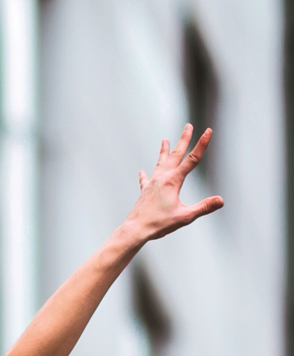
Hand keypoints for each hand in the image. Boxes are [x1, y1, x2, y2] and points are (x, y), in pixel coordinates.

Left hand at [126, 124, 222, 242]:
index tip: (208, 130)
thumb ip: (203, 207)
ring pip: (160, 164)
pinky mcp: (145, 192)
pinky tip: (142, 172)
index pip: (192, 159)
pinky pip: (146, 180)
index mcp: (173, 181)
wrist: (135, 230)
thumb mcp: (185, 217)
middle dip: (184, 140)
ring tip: (165, 141)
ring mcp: (152, 184)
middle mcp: (162, 178)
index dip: (202, 144)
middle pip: (175, 155)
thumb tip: (221, 200)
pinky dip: (146, 175)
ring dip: (164, 152)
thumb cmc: (159, 224)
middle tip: (188, 126)